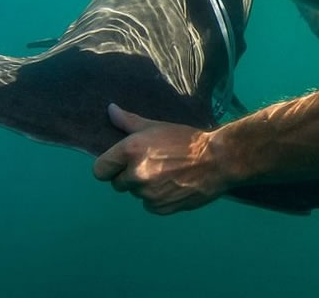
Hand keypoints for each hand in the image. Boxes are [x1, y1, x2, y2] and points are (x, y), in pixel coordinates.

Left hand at [92, 104, 228, 213]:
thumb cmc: (186, 140)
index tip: (119, 164)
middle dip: (129, 176)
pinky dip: (158, 199)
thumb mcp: (156, 127)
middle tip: (151, 165)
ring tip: (167, 175)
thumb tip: (109, 110)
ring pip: (136, 194)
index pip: (100, 170)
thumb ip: (128, 122)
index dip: (109, 167)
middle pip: (118, 183)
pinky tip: (173, 187)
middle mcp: (135, 174)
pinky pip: (150, 206)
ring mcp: (148, 194)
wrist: (218, 160)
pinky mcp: (161, 208)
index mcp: (130, 151)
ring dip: (146, 188)